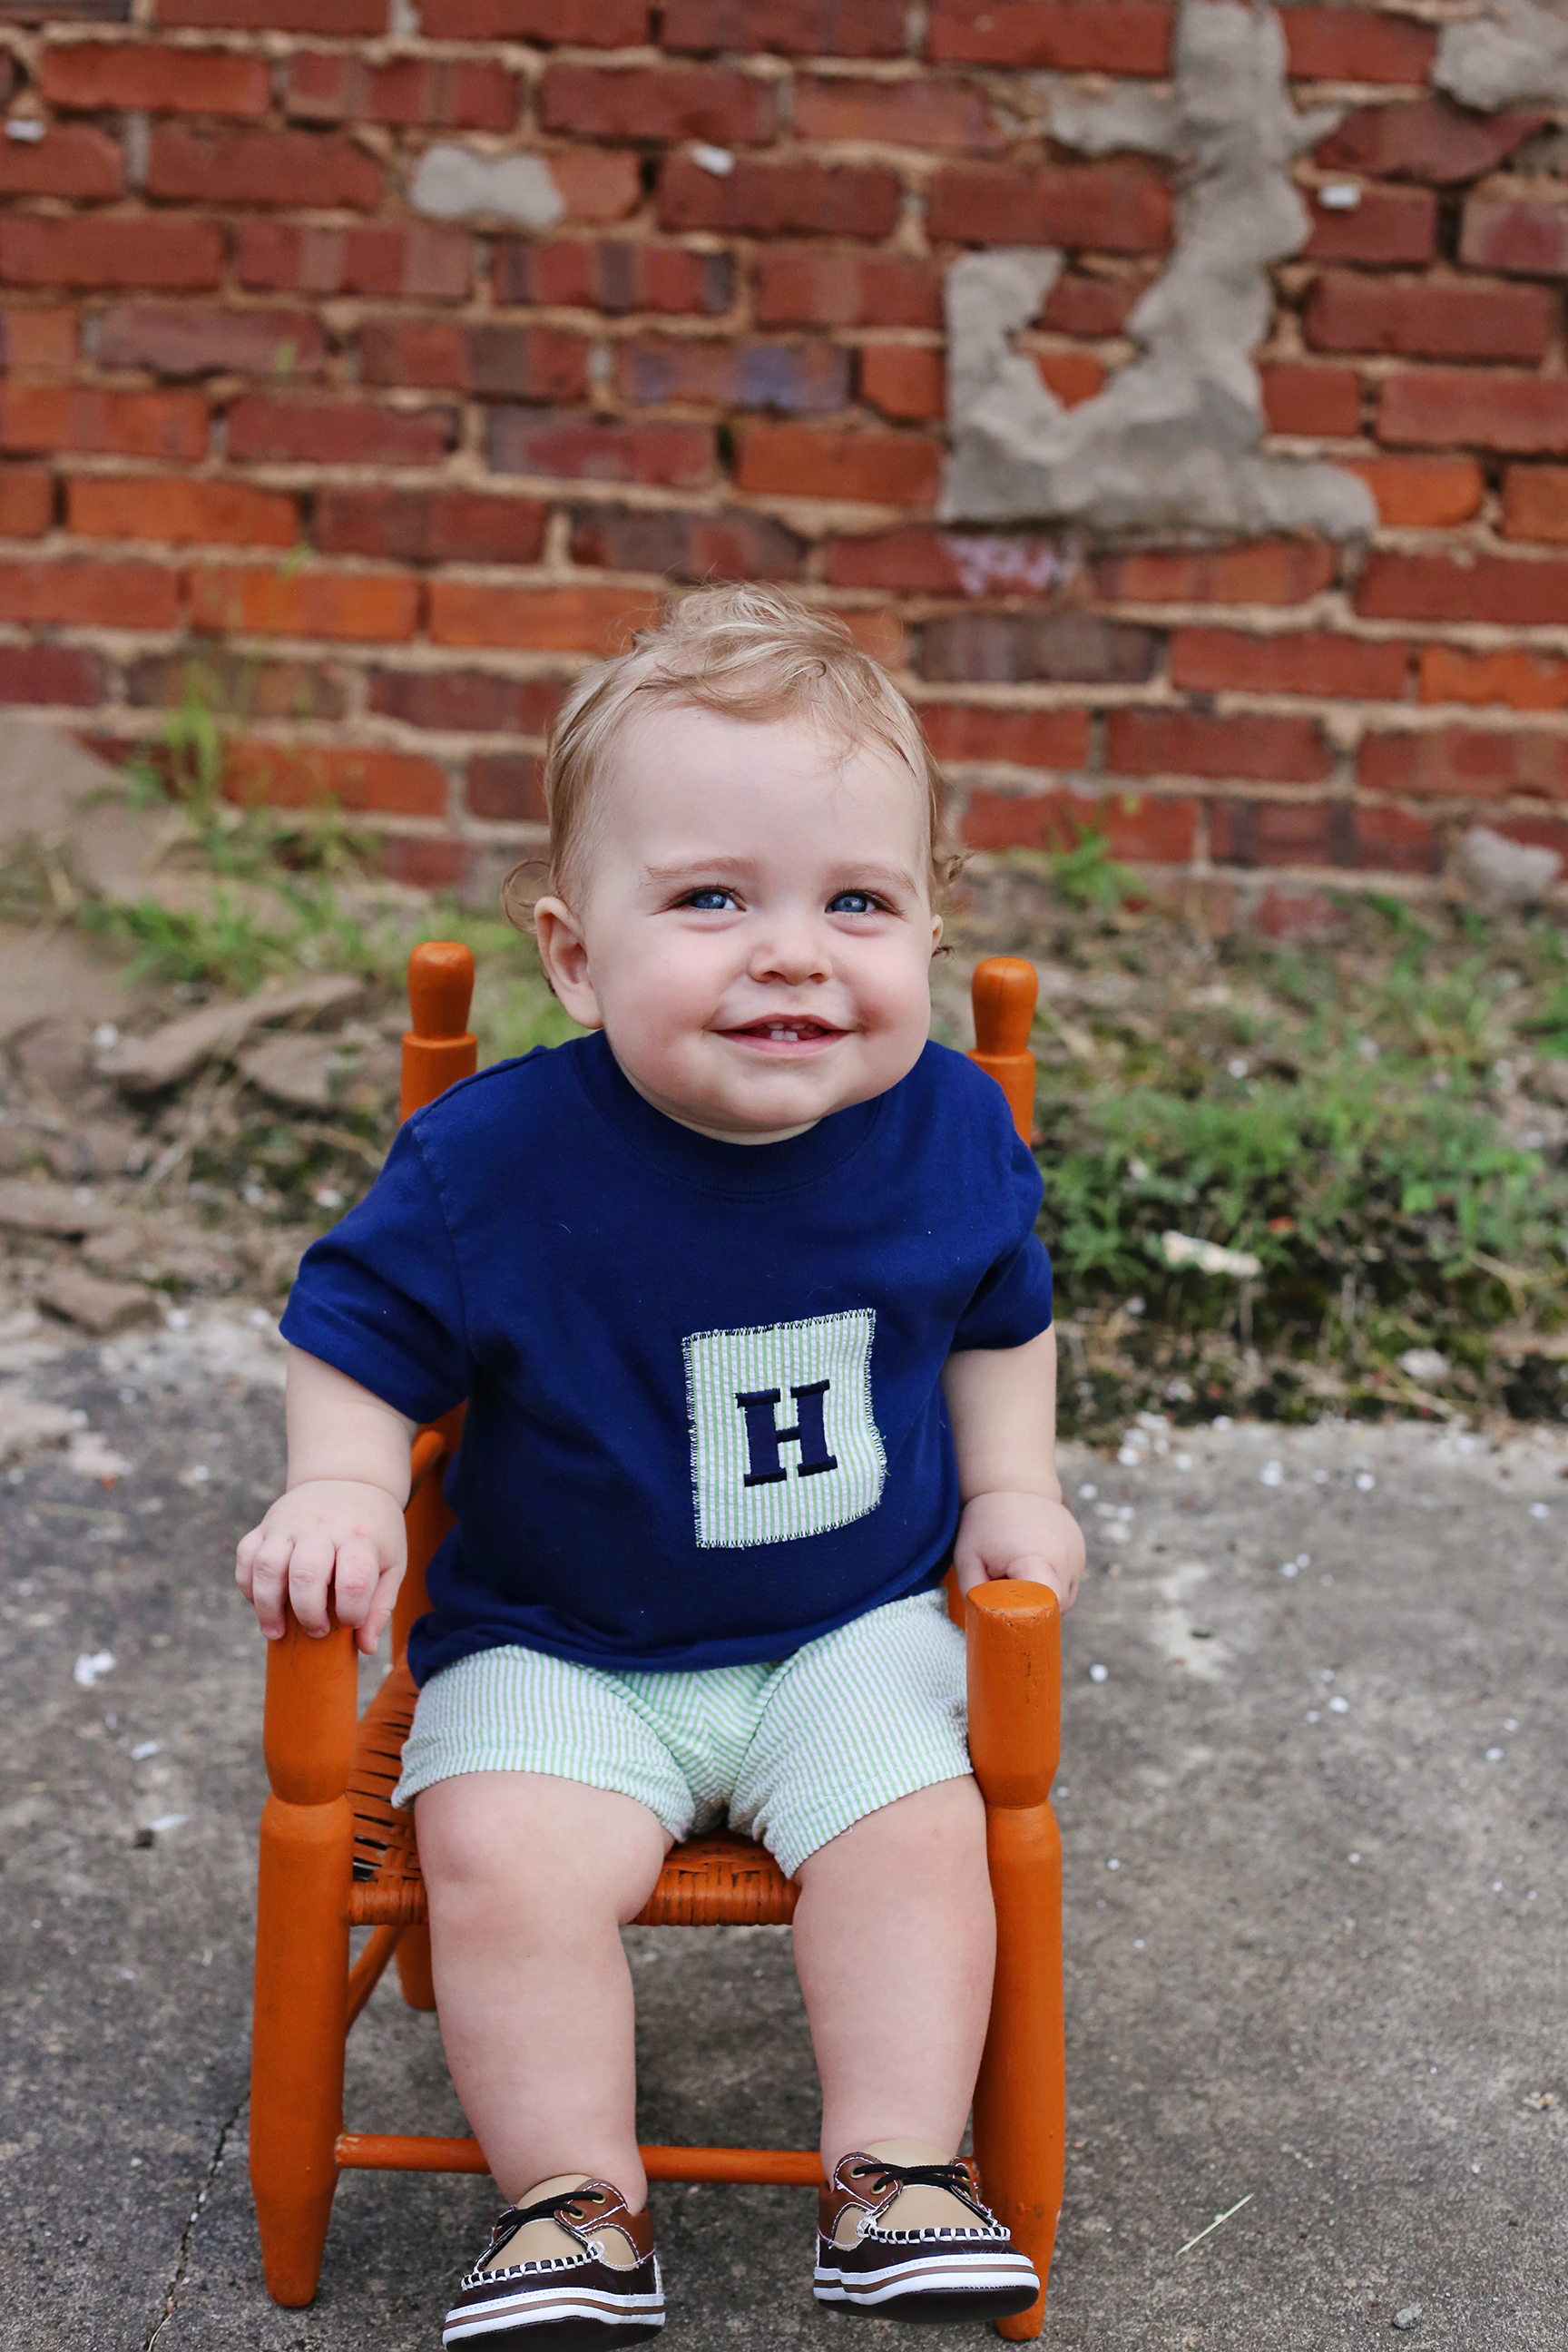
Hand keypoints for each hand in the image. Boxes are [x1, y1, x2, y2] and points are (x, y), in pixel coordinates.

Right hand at [236, 1479, 406, 1654]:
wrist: (351, 1479)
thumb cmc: (374, 1532)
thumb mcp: (391, 1563)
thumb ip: (380, 1605)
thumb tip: (365, 1647)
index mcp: (360, 1537)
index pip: (353, 1579)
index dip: (351, 1611)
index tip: (350, 1622)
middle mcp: (323, 1526)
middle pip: (305, 1574)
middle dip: (307, 1613)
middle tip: (317, 1630)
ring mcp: (290, 1523)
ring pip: (267, 1565)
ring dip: (268, 1605)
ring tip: (276, 1631)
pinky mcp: (266, 1524)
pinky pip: (246, 1555)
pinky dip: (248, 1584)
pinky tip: (261, 1602)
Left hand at [952, 1488, 1084, 1612]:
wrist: (1013, 1482)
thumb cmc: (986, 1522)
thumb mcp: (968, 1558)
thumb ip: (975, 1594)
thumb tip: (984, 1627)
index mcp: (1037, 1559)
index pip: (1046, 1605)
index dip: (1032, 1619)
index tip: (1014, 1618)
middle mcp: (1065, 1559)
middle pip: (1057, 1608)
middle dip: (1035, 1612)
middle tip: (1010, 1596)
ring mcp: (1077, 1555)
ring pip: (1065, 1598)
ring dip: (1044, 1598)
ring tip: (1020, 1575)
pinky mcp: (1080, 1552)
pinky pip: (1068, 1581)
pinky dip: (1052, 1583)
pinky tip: (1032, 1565)